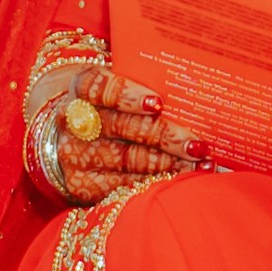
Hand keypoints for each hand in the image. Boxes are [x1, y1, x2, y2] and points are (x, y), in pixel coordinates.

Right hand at [36, 66, 202, 200]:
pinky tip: (182, 180)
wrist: (72, 133)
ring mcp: (75, 155)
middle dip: (164, 136)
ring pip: (126, 160)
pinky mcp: (81, 185)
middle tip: (196, 144)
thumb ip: (146, 84)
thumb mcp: (118, 85)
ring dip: (168, 163)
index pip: (100, 88)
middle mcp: (73, 121)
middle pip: (121, 127)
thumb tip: (192, 93)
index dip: (128, 96)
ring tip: (199, 163)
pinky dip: (156, 183)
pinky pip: (123, 186)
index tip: (158, 104)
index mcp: (81, 87)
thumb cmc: (110, 104)